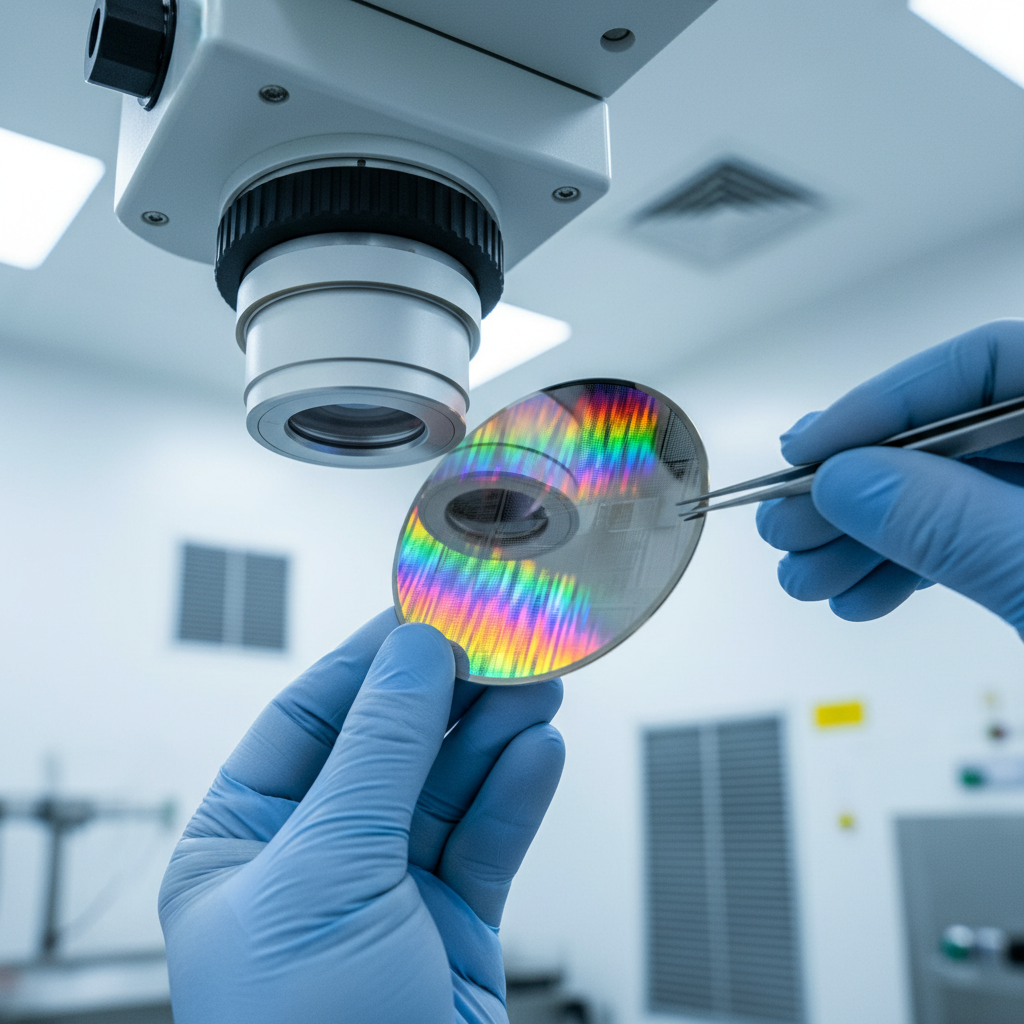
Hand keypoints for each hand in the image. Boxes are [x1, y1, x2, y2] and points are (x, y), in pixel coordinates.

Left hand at [159, 610, 564, 1023]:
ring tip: (538, 685)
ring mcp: (384, 897)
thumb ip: (378, 751)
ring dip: (492, 735)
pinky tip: (539, 749)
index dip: (368, 662)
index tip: (427, 613)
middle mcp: (309, 864)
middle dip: (446, 696)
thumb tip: (415, 650)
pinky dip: (515, 794)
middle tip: (503, 642)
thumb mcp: (328, 871)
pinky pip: (485, 843)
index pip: (306, 721)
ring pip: (446, 790)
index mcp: (238, 846)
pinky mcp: (451, 931)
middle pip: (387, 748)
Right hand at [756, 319, 1023, 635]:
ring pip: (947, 494)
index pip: (981, 361)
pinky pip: (965, 541)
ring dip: (864, 538)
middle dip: (857, 487)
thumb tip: (848, 482)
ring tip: (811, 576)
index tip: (808, 451)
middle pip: (949, 434)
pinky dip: (905, 568)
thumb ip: (950, 522)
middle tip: (789, 523)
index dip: (882, 401)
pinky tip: (860, 593)